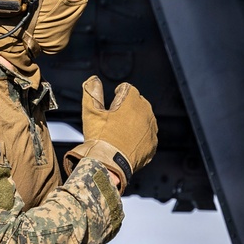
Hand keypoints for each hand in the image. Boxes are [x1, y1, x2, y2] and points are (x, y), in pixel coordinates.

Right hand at [64, 76, 157, 190]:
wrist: (109, 164)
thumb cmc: (99, 137)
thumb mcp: (91, 112)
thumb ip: (91, 92)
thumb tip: (93, 79)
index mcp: (131, 100)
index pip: (127, 88)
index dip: (119, 93)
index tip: (114, 99)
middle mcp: (146, 112)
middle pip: (139, 102)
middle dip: (129, 106)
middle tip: (117, 117)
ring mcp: (151, 129)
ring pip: (145, 119)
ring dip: (136, 121)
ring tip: (122, 131)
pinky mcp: (153, 144)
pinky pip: (148, 135)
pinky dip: (140, 137)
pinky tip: (129, 142)